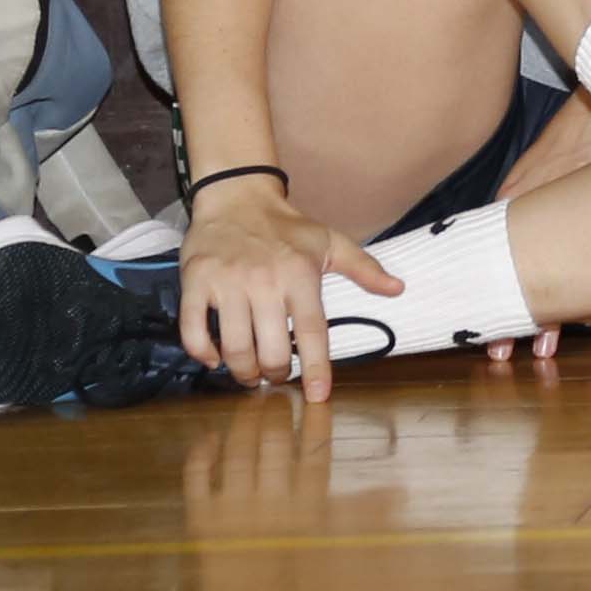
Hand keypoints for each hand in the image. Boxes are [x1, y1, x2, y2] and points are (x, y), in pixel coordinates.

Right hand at [176, 172, 398, 402]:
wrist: (236, 194)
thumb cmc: (286, 226)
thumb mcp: (330, 241)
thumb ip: (364, 268)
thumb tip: (398, 289)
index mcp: (300, 275)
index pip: (311, 332)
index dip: (316, 368)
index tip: (319, 396)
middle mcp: (264, 281)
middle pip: (269, 350)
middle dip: (275, 374)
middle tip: (275, 376)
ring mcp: (227, 283)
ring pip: (233, 347)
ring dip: (242, 371)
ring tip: (249, 373)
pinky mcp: (196, 282)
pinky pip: (192, 331)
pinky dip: (203, 353)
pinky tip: (214, 358)